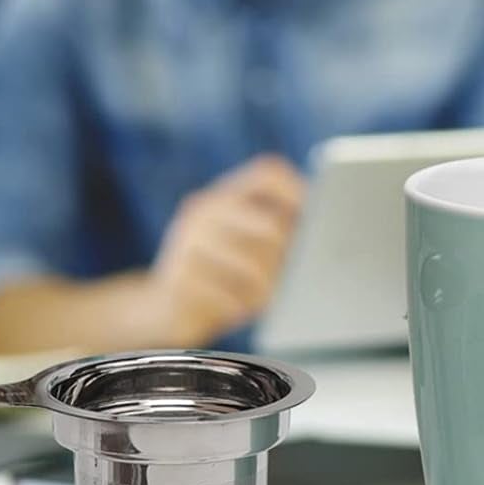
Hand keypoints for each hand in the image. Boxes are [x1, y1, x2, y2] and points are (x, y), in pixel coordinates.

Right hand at [147, 155, 305, 346]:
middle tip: (295, 278)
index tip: (317, 218)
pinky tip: (234, 310)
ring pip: (254, 268)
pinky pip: (231, 298)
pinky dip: (241, 309)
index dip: (300, 192)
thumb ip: (273, 230)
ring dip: (268, 291)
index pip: (268, 174)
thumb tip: (323, 238)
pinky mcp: (178, 282)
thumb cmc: (219, 277)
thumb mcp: (240, 245)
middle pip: (271, 227)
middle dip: (290, 258)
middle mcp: (201, 213)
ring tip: (263, 300)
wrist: (160, 309)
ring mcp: (186, 246)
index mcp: (221, 196)